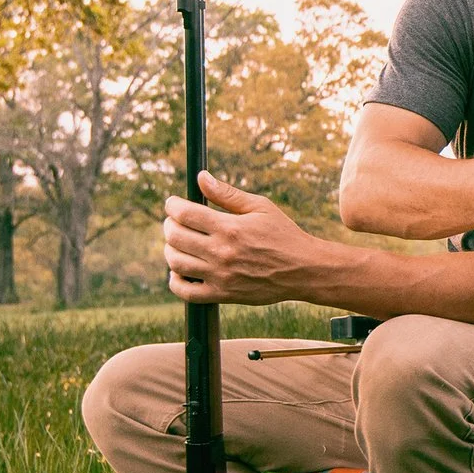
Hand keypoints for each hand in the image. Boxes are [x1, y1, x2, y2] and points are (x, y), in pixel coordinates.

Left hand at [163, 174, 317, 304]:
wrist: (304, 269)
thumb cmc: (284, 234)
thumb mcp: (261, 207)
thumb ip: (228, 193)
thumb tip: (201, 177)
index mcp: (230, 227)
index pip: (184, 213)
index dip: (172, 205)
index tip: (173, 203)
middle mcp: (222, 252)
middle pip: (175, 237)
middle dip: (169, 225)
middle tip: (175, 222)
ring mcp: (221, 276)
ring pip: (176, 263)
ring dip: (170, 250)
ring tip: (179, 244)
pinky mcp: (223, 295)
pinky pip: (186, 292)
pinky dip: (175, 282)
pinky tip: (180, 272)